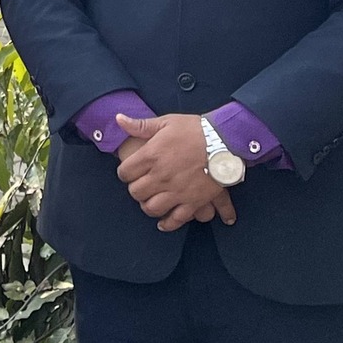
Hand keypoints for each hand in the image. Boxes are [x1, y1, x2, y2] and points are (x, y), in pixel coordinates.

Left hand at [115, 114, 235, 230]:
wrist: (224, 142)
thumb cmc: (194, 129)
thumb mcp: (165, 122)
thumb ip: (140, 125)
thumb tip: (118, 118)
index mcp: (151, 155)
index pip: (125, 172)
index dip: (124, 172)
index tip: (129, 171)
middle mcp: (160, 176)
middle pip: (136, 192)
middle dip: (135, 189)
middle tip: (140, 185)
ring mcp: (176, 191)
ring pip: (152, 208)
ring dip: (147, 206)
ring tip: (150, 200)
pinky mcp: (193, 202)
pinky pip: (176, 219)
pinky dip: (167, 224)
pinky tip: (162, 223)